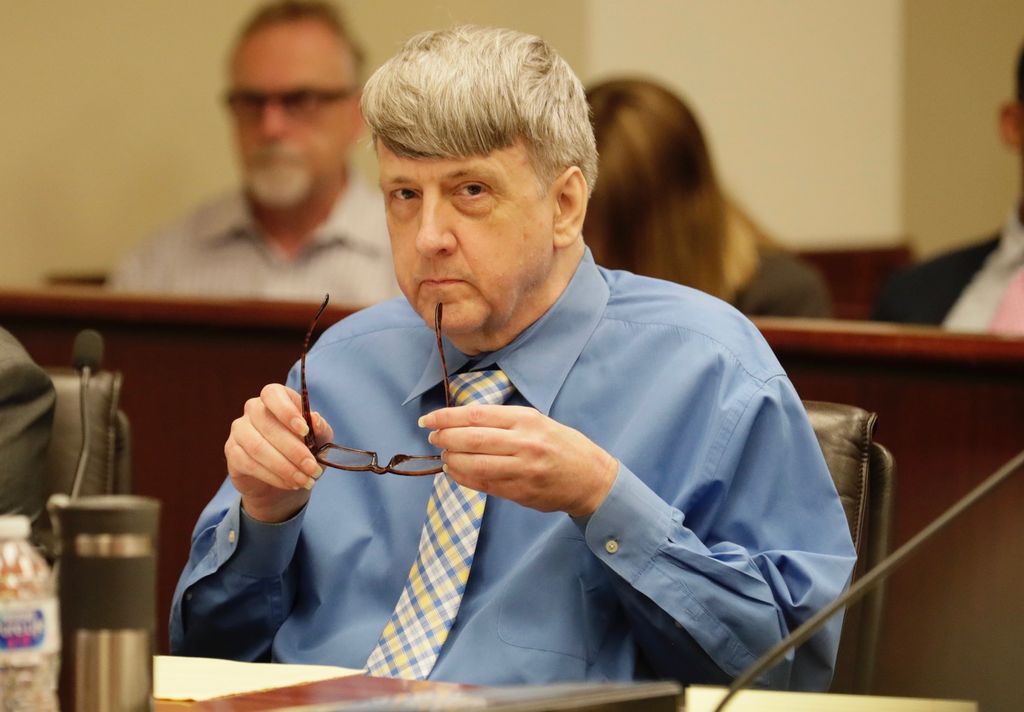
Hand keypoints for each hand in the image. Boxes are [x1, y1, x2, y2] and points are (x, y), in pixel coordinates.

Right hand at [224, 383, 333, 522]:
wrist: (282, 476)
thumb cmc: (303, 449)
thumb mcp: (319, 439)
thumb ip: (320, 429)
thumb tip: (315, 420)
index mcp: (276, 397)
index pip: (273, 394)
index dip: (287, 411)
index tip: (305, 430)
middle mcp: (253, 409)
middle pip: (268, 425)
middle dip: (294, 451)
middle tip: (312, 468)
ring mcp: (239, 429)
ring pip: (258, 447)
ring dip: (284, 467)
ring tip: (303, 480)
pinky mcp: (232, 451)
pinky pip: (250, 464)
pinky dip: (273, 476)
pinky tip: (289, 483)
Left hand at [420, 404, 617, 516]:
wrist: (591, 479)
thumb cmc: (562, 445)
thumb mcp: (538, 421)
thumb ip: (504, 421)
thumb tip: (462, 421)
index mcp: (526, 420)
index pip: (476, 415)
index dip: (446, 417)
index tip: (428, 419)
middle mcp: (524, 443)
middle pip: (471, 439)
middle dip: (444, 438)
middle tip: (432, 437)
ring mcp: (522, 470)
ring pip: (474, 464)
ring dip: (451, 460)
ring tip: (444, 456)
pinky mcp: (520, 492)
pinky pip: (483, 484)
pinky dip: (463, 478)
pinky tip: (454, 472)